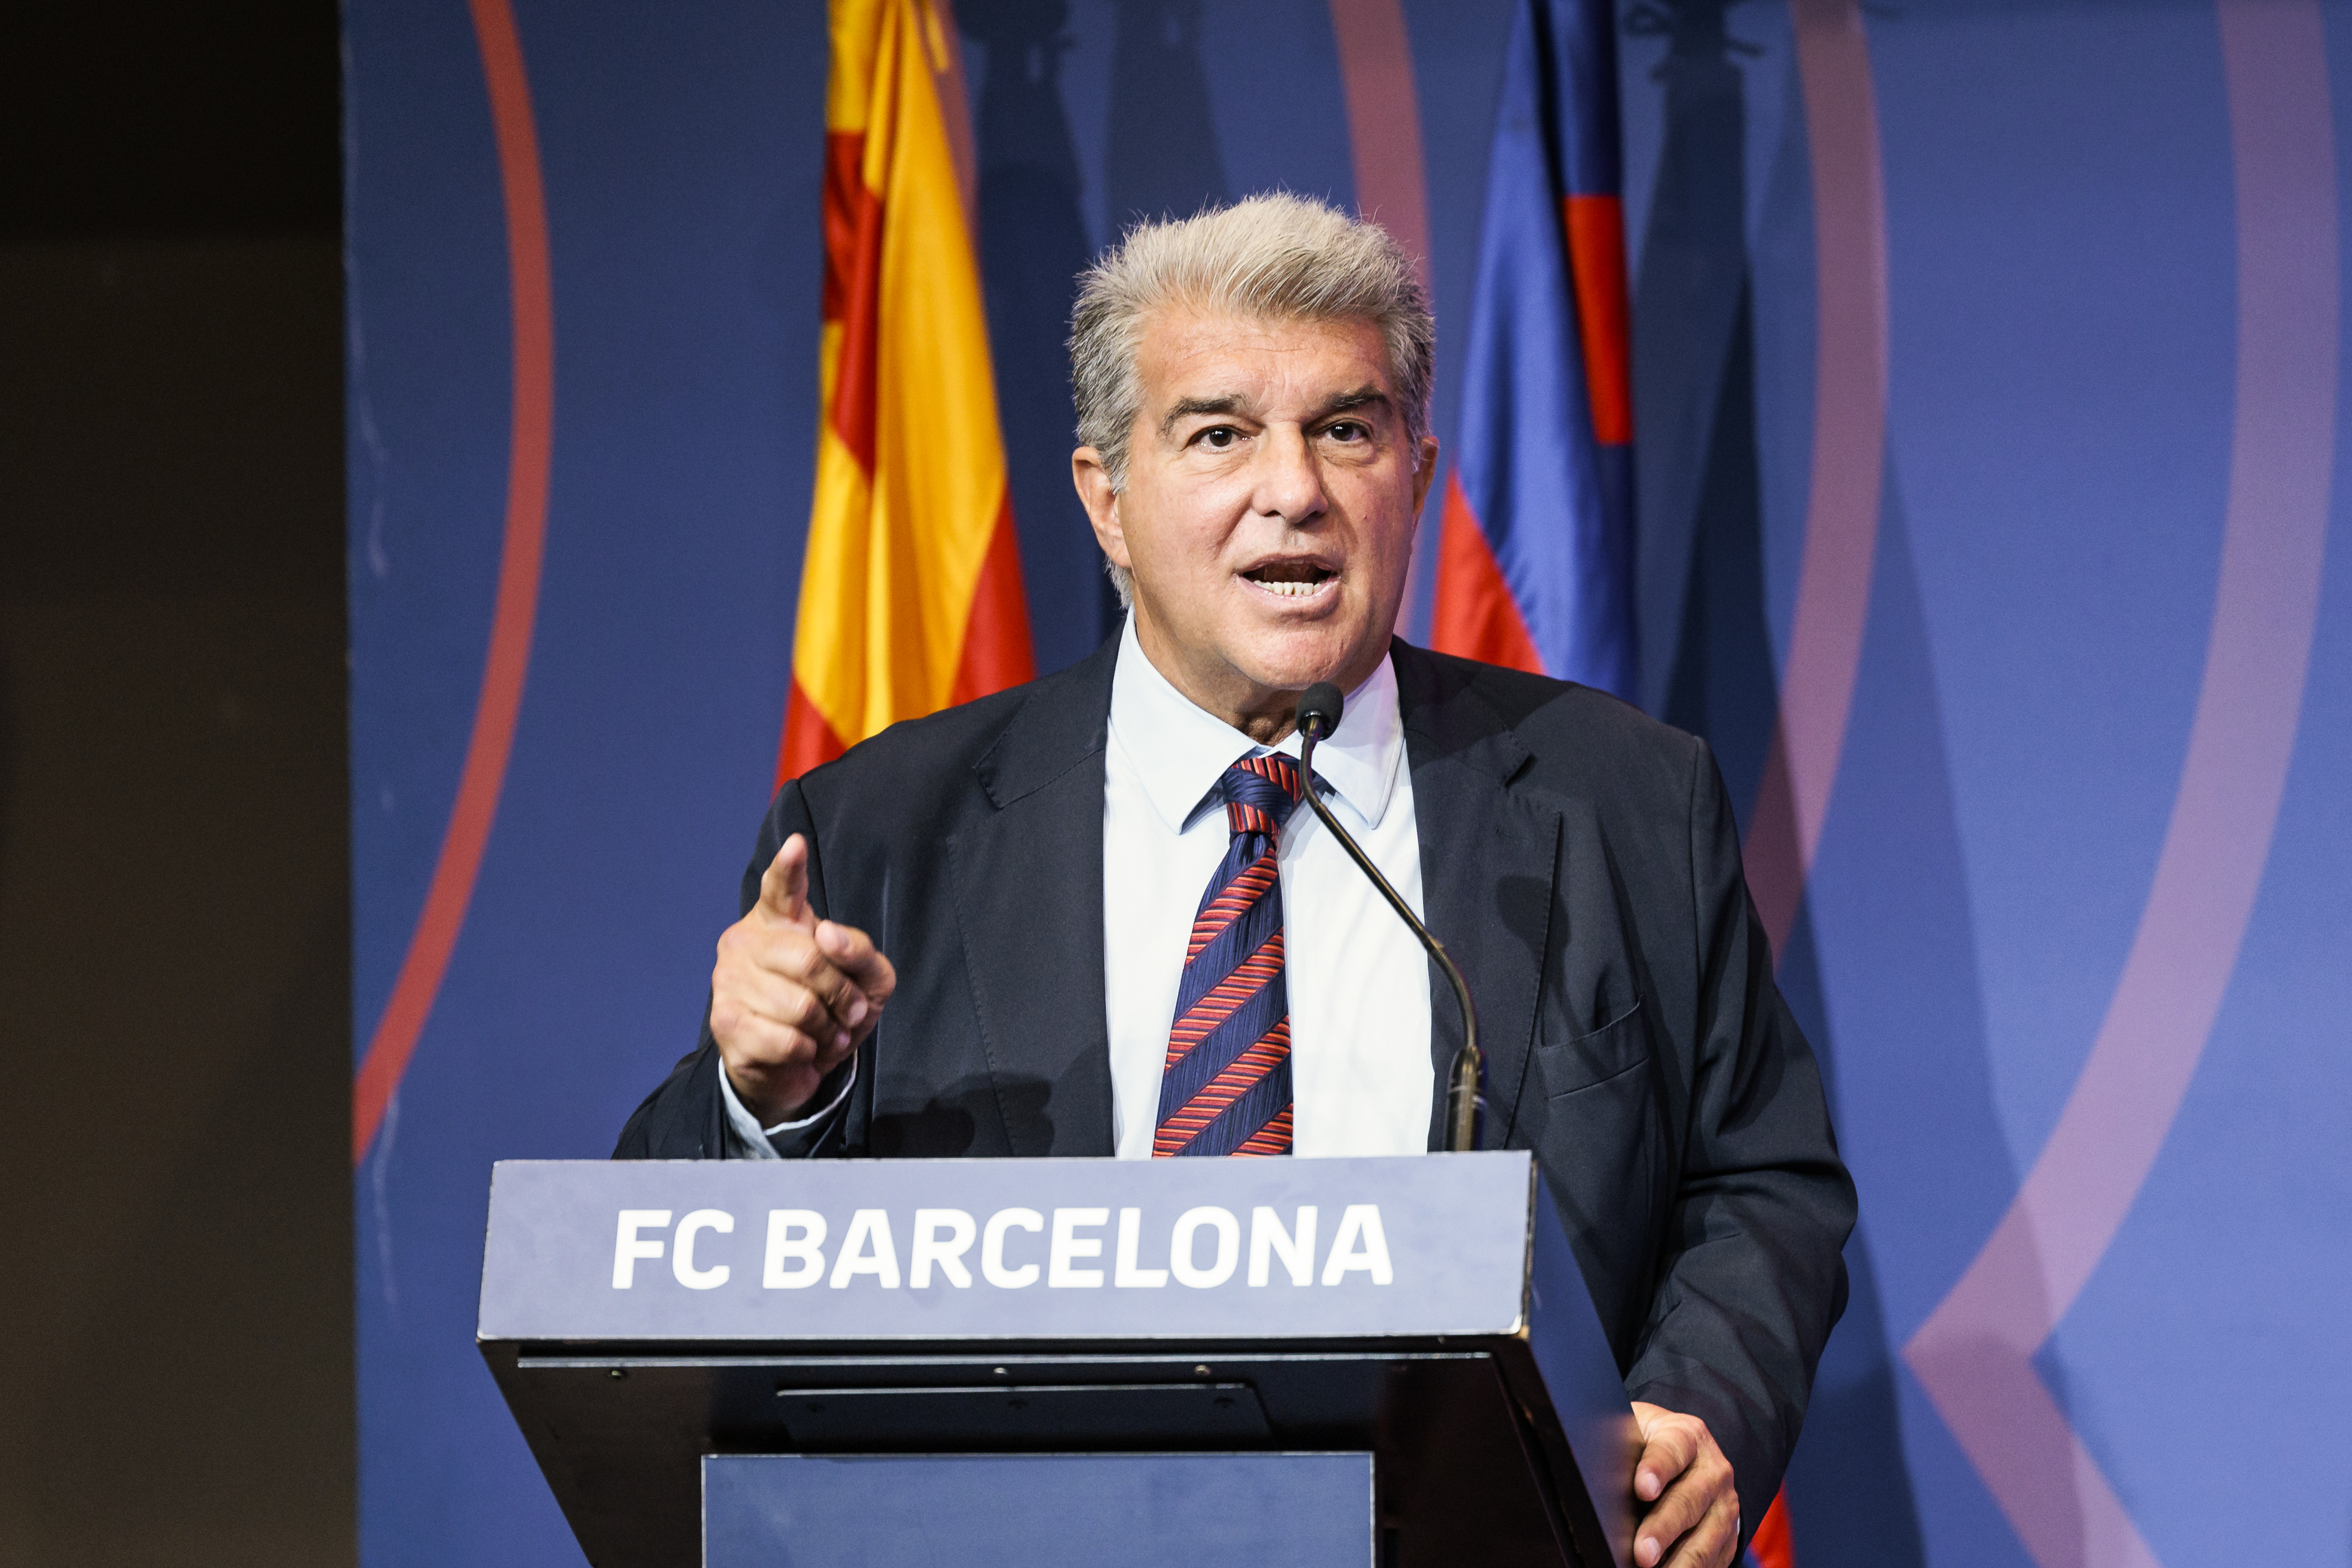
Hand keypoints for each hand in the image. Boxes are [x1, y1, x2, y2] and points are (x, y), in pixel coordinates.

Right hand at [707, 834, 895, 1124]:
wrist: (796, 1067)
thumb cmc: (832, 1010)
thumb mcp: (868, 980)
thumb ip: (860, 951)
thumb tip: (828, 934)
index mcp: (780, 920)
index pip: (781, 888)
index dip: (788, 868)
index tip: (796, 845)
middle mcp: (746, 941)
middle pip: (809, 959)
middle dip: (841, 995)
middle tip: (847, 1013)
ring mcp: (728, 980)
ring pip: (799, 1005)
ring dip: (827, 1029)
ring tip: (823, 1032)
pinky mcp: (724, 1022)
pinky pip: (785, 1038)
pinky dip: (807, 1051)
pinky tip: (802, 1049)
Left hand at [1628, 1401, 1738, 1567]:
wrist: (1696, 1456)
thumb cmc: (1653, 1443)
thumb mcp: (1640, 1428)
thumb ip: (1623, 1440)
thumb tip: (1594, 1465)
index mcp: (1687, 1436)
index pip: (1671, 1450)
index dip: (1656, 1469)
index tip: (1642, 1489)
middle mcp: (1713, 1470)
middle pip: (1688, 1501)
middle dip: (1663, 1529)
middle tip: (1642, 1553)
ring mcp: (1724, 1506)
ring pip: (1704, 1537)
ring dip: (1681, 1561)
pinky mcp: (1729, 1536)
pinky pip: (1713, 1559)